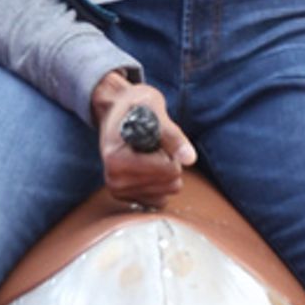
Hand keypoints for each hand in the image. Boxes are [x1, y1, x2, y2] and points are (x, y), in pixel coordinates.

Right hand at [91, 72, 194, 207]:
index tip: (153, 135)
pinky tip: (149, 166)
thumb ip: (173, 136)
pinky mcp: (127, 197)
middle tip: (152, 143)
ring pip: (168, 191)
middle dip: (169, 161)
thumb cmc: (135, 106)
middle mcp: (115, 180)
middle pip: (170, 182)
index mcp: (116, 159)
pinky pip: (161, 199)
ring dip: (165, 171)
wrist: (115, 111)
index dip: (169, 149)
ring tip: (149, 152)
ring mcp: (119, 190)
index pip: (166, 169)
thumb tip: (190, 159)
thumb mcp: (154, 109)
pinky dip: (161, 182)